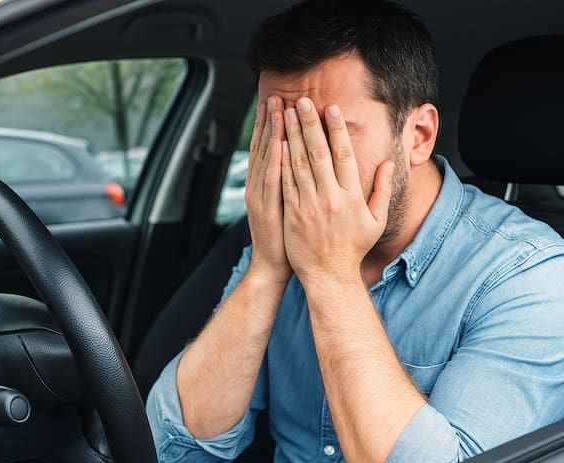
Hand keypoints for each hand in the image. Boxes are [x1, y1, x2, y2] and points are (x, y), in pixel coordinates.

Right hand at [245, 96, 291, 283]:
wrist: (273, 266)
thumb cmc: (287, 238)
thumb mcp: (287, 207)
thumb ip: (292, 184)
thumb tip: (303, 162)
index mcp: (265, 185)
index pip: (269, 149)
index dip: (272, 126)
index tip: (279, 103)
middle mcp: (260, 187)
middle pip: (264, 148)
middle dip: (270, 121)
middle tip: (275, 96)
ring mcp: (262, 197)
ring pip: (266, 159)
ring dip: (271, 132)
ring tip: (276, 109)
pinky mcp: (269, 209)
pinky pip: (273, 180)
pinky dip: (275, 161)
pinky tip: (280, 142)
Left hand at [280, 98, 394, 285]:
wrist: (328, 276)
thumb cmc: (353, 248)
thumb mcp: (376, 221)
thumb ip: (381, 190)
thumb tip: (388, 163)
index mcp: (351, 197)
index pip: (344, 155)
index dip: (337, 130)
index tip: (331, 109)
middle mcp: (329, 198)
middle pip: (318, 153)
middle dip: (309, 124)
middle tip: (302, 101)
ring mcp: (308, 205)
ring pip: (298, 163)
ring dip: (291, 135)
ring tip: (286, 113)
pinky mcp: (291, 213)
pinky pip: (285, 182)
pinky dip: (281, 160)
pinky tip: (277, 142)